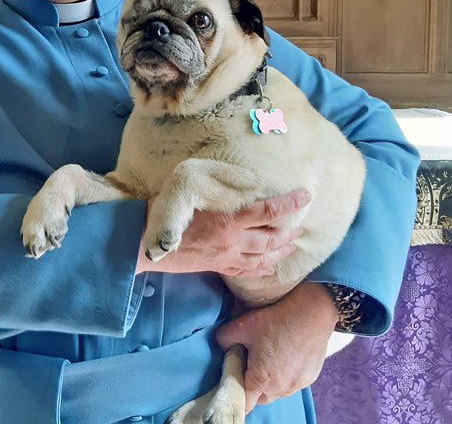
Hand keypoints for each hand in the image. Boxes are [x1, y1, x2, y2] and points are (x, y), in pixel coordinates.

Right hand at [136, 189, 309, 275]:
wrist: (147, 241)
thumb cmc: (165, 210)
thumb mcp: (192, 193)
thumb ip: (217, 191)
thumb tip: (237, 180)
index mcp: (228, 220)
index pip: (267, 211)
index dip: (288, 205)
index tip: (304, 196)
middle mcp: (232, 241)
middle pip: (270, 238)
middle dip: (289, 232)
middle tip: (301, 225)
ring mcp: (226, 256)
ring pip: (262, 257)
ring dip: (280, 251)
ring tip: (293, 244)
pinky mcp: (217, 266)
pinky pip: (246, 270)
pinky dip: (261, 269)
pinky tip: (269, 267)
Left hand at [216, 282, 338, 411]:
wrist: (312, 313)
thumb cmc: (277, 320)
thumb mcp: (243, 325)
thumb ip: (224, 339)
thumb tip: (221, 345)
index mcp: (261, 380)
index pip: (244, 403)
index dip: (235, 393)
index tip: (232, 379)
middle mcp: (280, 389)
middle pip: (260, 398)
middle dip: (251, 385)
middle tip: (249, 362)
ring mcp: (297, 385)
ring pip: (277, 392)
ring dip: (270, 381)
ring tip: (268, 356)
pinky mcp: (309, 378)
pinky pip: (292, 383)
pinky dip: (285, 374)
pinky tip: (285, 354)